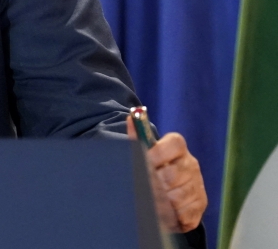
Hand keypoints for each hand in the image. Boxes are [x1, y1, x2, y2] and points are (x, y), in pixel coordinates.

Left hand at [127, 117, 207, 232]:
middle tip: (143, 186)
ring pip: (178, 197)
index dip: (158, 153)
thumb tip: (131, 117)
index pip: (174, 143)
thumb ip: (137, 137)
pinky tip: (164, 211)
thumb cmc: (152, 165)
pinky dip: (172, 215)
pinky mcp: (201, 204)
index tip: (145, 161)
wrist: (167, 187)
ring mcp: (198, 185)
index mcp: (177, 147)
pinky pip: (186, 213)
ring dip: (161, 202)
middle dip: (155, 183)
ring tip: (151, 200)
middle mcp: (191, 164)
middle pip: (173, 175)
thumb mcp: (144, 150)